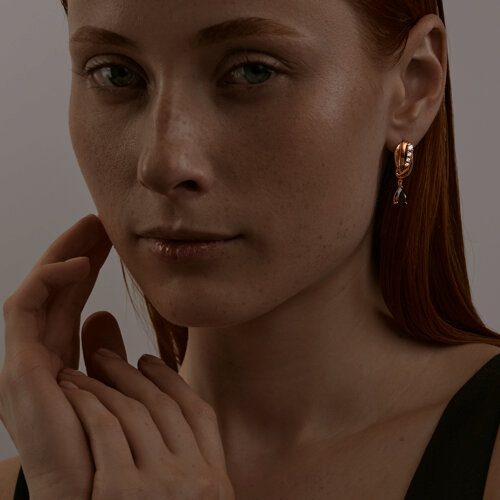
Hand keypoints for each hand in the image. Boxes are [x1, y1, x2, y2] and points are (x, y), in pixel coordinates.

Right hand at [0, 214, 112, 498]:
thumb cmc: (108, 443)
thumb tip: (104, 314)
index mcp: (61, 361)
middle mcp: (38, 357)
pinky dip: (46, 281)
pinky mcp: (18, 367)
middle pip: (53, 293)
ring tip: (91, 228)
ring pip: (37, 293)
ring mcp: (24, 362)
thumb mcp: (111, 382)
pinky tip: (78, 264)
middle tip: (100, 223)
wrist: (92, 489)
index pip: (71, 302)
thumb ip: (104, 350)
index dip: (88, 269)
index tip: (113, 242)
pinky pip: (22, 310)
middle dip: (76, 253)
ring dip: (62, 257)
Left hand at [57, 346, 234, 499]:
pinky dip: (87, 403)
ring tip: (84, 368)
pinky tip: (72, 390)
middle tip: (109, 354)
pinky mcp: (121, 492)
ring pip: (132, 412)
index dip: (173, 382)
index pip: (198, 414)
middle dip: (134, 374)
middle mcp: (196, 479)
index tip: (151, 361)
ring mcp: (162, 485)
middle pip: (164, 406)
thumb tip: (169, 432)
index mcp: (215, 483)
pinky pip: (105, 429)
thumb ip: (189, 474)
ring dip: (105, 384)